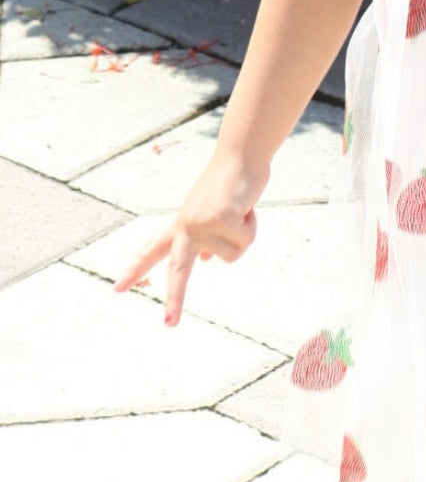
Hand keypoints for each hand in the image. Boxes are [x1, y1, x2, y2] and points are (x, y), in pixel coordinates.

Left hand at [113, 149, 270, 325]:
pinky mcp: (219, 219)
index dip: (135, 270)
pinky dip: (252, 225)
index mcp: (179, 226)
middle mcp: (185, 227)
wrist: (240, 157)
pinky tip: (245, 206)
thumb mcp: (214, 214)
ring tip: (239, 210)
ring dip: (243, 233)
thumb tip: (204, 262)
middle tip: (169, 325)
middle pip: (178, 271)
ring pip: (230, 255)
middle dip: (176, 299)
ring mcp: (201, 223)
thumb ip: (205, 238)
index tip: (117, 289)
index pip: (152, 251)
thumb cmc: (230, 185)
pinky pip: (244, 241)